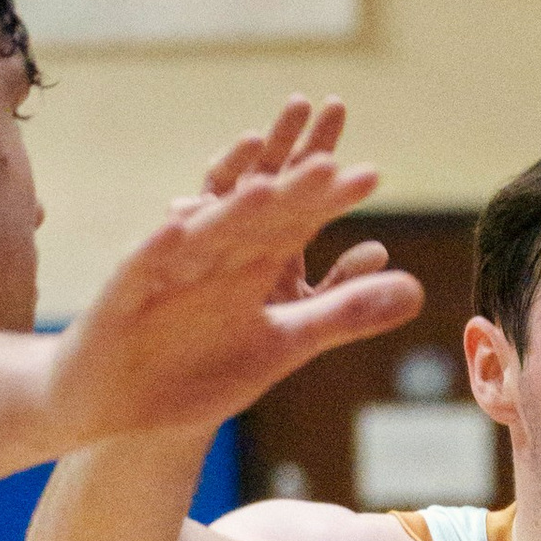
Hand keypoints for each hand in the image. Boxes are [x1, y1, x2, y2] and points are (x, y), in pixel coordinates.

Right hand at [44, 96, 421, 450]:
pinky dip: (162, 247)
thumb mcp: (284, 342)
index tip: (371, 175)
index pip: (297, 218)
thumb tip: (415, 287)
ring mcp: (169, 266)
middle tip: (322, 138)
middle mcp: (215, 253)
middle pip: (253, 202)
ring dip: (231, 207)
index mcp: (254, 262)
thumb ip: (342, 311)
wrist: (127, 402)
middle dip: (286, 169)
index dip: (328, 195)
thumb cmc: (201, 366)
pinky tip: (178, 227)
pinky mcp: (126, 290)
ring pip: (203, 229)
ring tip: (267, 183)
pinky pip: (144, 264)